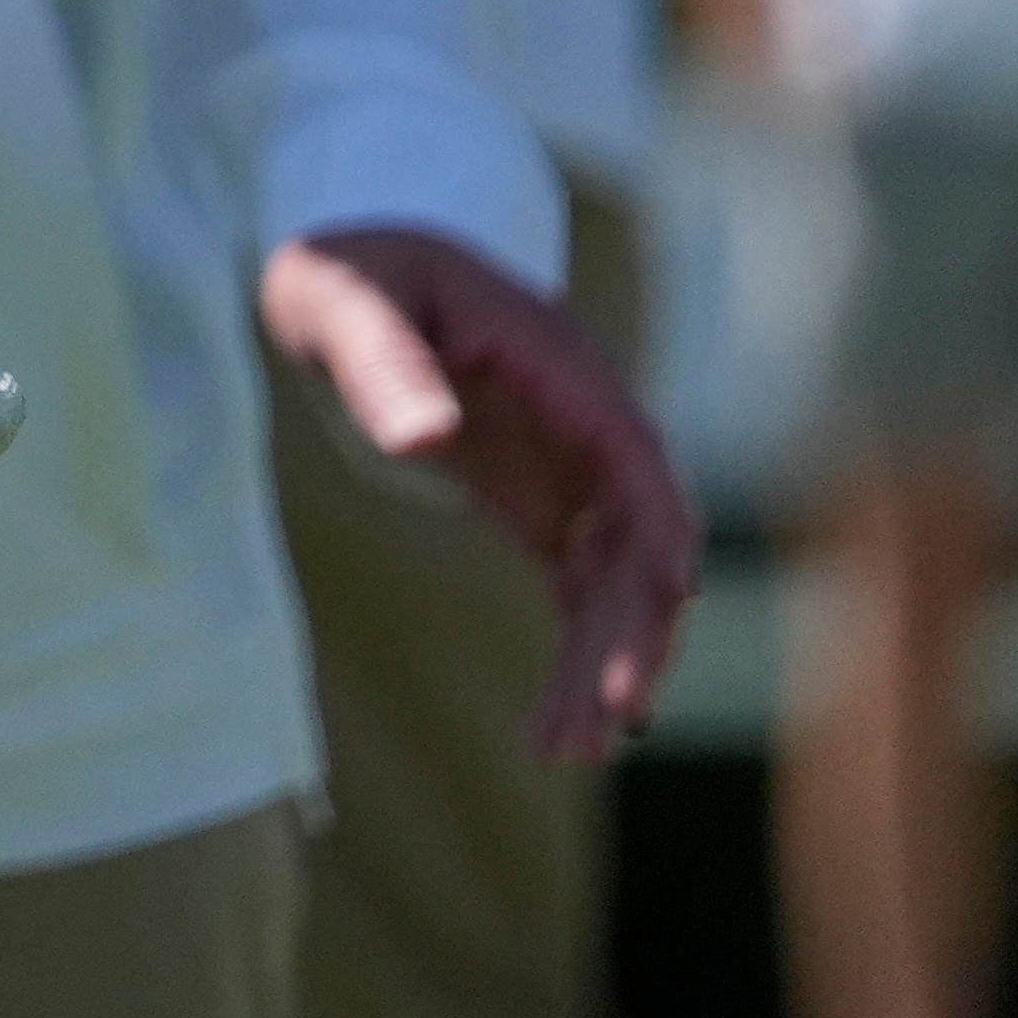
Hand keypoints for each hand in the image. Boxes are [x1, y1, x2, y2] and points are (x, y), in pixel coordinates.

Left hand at [259, 226, 694, 761]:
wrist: (354, 267)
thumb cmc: (349, 274)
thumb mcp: (344, 302)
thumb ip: (382, 360)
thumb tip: (424, 439)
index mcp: (557, 363)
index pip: (632, 452)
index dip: (659, 524)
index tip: (673, 598)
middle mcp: (585, 420)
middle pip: (637, 535)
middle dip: (631, 628)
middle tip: (602, 723)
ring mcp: (573, 466)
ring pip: (616, 577)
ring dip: (604, 660)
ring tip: (565, 751)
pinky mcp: (546, 501)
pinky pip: (581, 586)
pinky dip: (579, 650)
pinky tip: (562, 727)